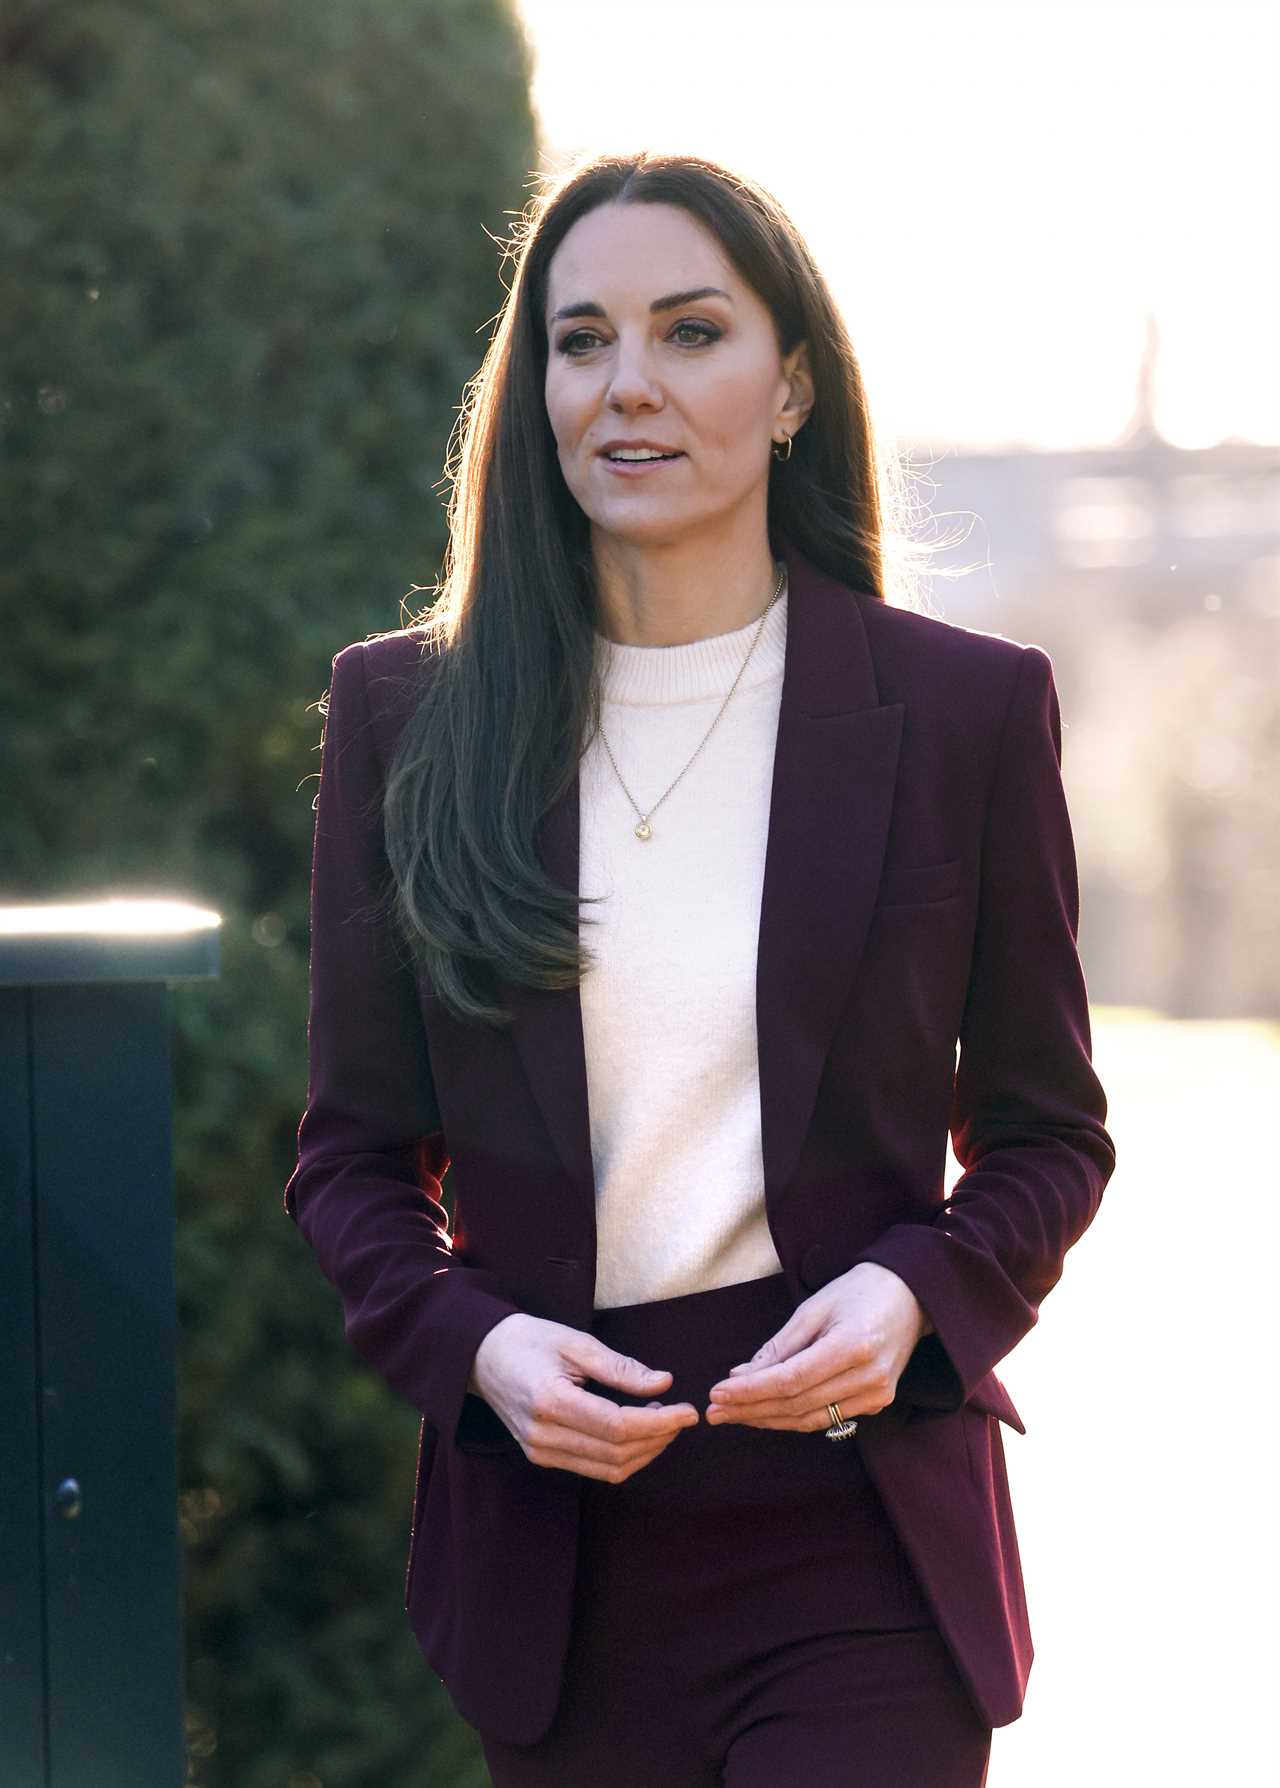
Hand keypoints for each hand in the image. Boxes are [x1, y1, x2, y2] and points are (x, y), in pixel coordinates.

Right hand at [467, 1313, 698, 1481]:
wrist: (480, 1356)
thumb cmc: (528, 1340)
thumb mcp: (576, 1342)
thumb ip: (620, 1367)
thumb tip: (664, 1383)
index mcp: (550, 1402)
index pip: (618, 1427)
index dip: (660, 1423)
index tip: (688, 1411)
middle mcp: (543, 1436)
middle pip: (617, 1454)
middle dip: (658, 1438)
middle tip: (681, 1414)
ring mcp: (540, 1452)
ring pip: (609, 1469)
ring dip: (646, 1451)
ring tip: (663, 1420)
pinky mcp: (542, 1457)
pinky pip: (594, 1469)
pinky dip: (625, 1456)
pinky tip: (639, 1431)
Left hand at [704, 1263, 932, 1431]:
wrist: (910, 1295)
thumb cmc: (857, 1291)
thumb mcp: (813, 1308)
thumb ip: (779, 1346)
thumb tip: (739, 1375)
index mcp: (852, 1345)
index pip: (791, 1380)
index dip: (750, 1390)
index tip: (716, 1393)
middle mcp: (868, 1377)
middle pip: (797, 1404)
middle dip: (750, 1409)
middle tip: (713, 1411)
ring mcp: (877, 1394)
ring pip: (810, 1418)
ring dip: (767, 1419)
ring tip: (731, 1414)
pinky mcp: (877, 1402)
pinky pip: (827, 1417)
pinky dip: (793, 1416)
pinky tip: (765, 1411)